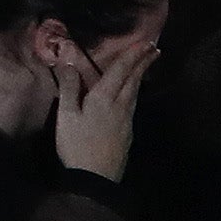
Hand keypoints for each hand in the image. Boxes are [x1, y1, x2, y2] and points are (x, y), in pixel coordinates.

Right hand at [42, 19, 154, 178]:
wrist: (96, 178)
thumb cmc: (77, 145)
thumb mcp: (66, 115)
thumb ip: (69, 87)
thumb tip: (69, 63)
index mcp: (104, 98)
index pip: (121, 71)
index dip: (132, 55)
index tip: (145, 42)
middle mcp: (120, 106)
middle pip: (133, 80)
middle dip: (143, 62)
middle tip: (154, 48)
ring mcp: (126, 120)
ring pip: (135, 93)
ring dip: (140, 76)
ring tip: (146, 65)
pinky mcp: (127, 133)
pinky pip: (132, 105)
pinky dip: (135, 92)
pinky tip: (132, 93)